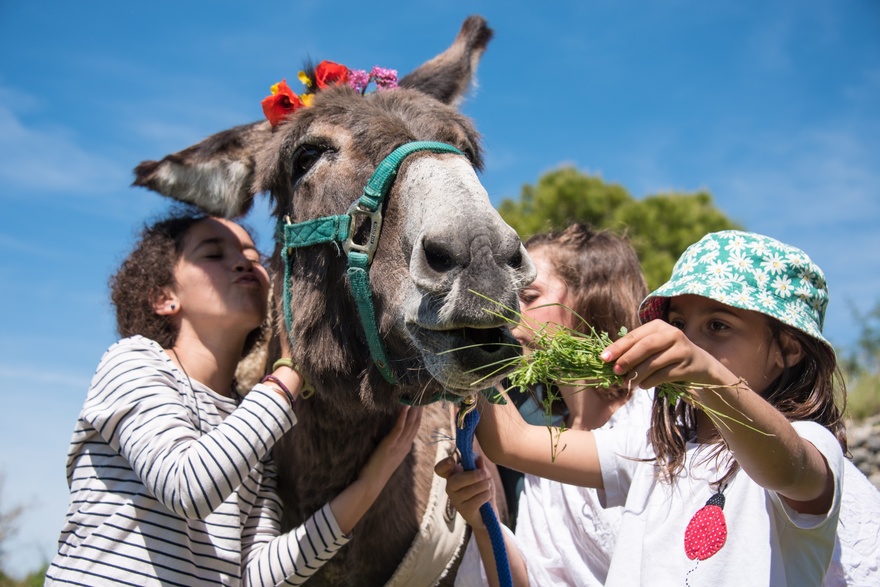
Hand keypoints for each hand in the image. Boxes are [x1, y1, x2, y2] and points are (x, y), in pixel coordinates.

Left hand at [329, 406, 421, 535]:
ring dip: (413, 411)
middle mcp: (405, 446)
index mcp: (404, 449)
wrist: (371, 484)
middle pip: (415, 426)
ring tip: (416, 399)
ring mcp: (398, 446)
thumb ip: (392, 449)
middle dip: (419, 411)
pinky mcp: (390, 444)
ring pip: (410, 425)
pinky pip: (399, 428)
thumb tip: (390, 440)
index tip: (420, 406)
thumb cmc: (376, 472)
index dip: (418, 417)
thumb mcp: (388, 458)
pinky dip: (403, 417)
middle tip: (422, 397)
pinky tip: (405, 407)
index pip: (414, 430)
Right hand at [434, 454, 493, 529]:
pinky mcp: (464, 511)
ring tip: (488, 485)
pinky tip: (487, 495)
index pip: (440, 469)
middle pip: (454, 480)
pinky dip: (485, 495)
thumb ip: (481, 467)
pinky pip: (475, 501)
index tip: (452, 460)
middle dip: (471, 476)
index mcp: (453, 475)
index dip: (443, 464)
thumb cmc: (484, 489)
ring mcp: (456, 500)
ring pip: (468, 490)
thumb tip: (479, 458)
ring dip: (482, 486)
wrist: (490, 511)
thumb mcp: (485, 475)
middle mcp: (451, 488)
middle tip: (484, 474)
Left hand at [600, 319, 735, 390]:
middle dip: (627, 360)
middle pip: (645, 346)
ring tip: (627, 382)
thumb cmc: (668, 354)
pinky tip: (643, 385)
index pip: (634, 336)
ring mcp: (682, 349)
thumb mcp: (653, 346)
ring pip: (654, 362)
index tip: (604, 358)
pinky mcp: (688, 365)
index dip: (618, 347)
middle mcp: (672, 334)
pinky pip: (664, 375)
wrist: (700, 364)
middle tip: (615, 371)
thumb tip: (609, 361)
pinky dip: (650, 381)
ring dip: (637, 374)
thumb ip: (634, 349)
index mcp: (658, 326)